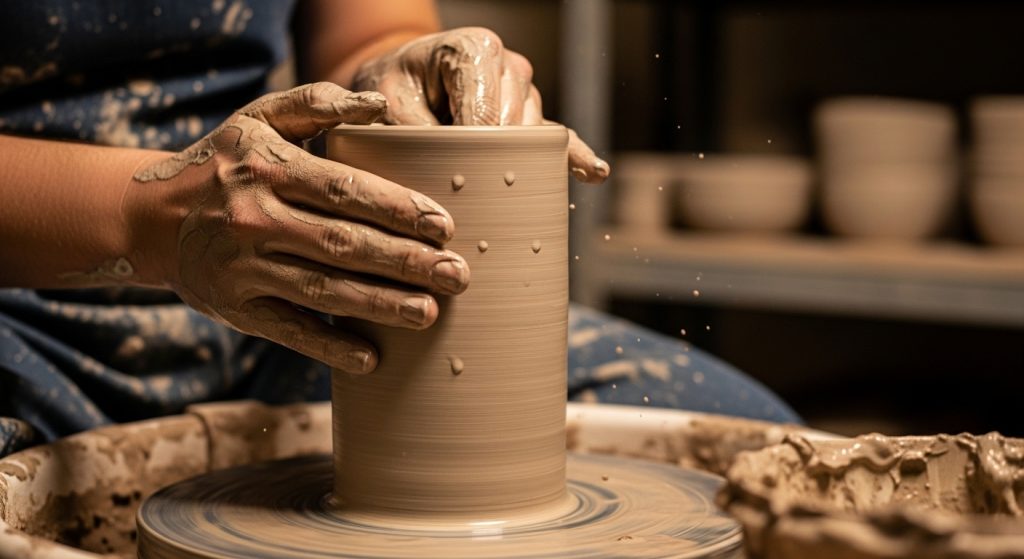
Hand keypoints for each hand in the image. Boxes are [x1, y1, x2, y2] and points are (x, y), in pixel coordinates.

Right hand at [130, 82, 469, 373]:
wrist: (147, 217)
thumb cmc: (222, 163)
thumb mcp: (257, 119)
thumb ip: (315, 104)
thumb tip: (379, 105)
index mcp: (266, 168)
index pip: (342, 190)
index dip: (396, 208)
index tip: (443, 225)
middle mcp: (254, 218)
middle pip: (343, 244)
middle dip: (405, 261)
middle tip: (456, 275)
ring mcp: (243, 268)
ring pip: (322, 290)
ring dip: (379, 305)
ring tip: (429, 314)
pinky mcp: (235, 308)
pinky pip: (288, 331)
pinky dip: (329, 347)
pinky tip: (371, 359)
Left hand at [352, 27, 609, 183]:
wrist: (401, 80)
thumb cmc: (392, 89)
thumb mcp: (388, 107)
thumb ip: (417, 136)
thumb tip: (448, 176)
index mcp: (473, 50)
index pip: (486, 114)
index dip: (472, 153)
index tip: (458, 178)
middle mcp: (507, 65)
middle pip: (514, 128)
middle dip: (491, 162)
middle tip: (465, 188)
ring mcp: (524, 90)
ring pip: (532, 138)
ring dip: (510, 164)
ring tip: (484, 181)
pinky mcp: (531, 114)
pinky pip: (559, 137)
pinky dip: (574, 156)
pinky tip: (592, 173)